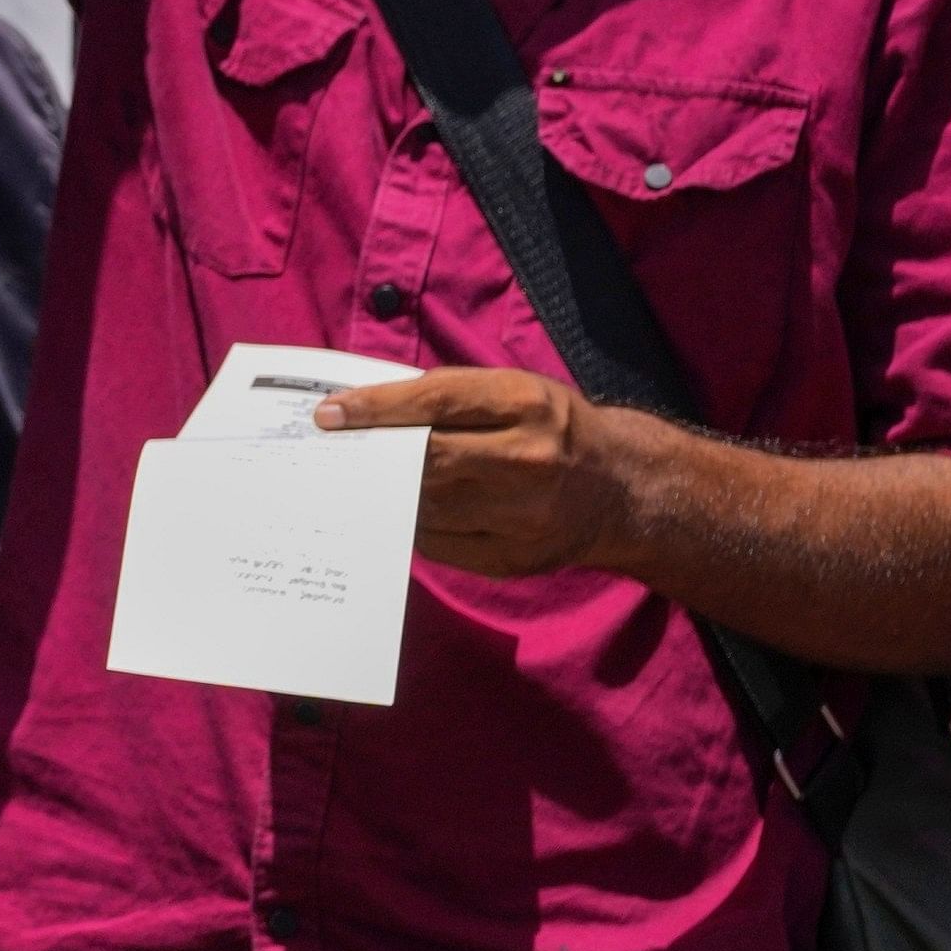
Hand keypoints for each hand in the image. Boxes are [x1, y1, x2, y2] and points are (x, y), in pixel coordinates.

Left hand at [315, 365, 651, 577]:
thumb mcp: (514, 391)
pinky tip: (401, 510)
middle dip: (374, 454)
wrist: (622, 490)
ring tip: (359, 481)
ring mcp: (523, 516)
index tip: (328, 414)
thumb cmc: (552, 428)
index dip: (375, 409)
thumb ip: (449, 395)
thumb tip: (366, 408)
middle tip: (335, 451)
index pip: (434, 403)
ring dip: (386, 492)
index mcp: (525, 404)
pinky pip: (439, 543)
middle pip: (426, 459)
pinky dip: (412, 524)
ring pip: (426, 505)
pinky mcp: (514, 559)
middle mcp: (528, 459)